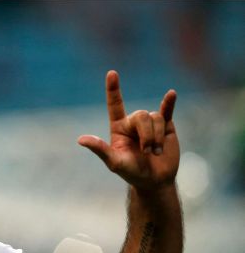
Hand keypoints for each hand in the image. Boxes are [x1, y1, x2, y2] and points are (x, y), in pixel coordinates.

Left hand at [78, 71, 178, 191]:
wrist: (155, 180)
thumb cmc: (132, 172)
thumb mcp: (114, 162)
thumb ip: (100, 149)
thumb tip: (80, 139)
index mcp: (118, 128)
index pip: (115, 105)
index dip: (113, 89)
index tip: (112, 73)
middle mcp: (133, 123)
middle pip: (142, 116)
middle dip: (147, 135)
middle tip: (147, 152)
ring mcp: (150, 123)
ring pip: (156, 119)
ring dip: (157, 138)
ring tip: (155, 152)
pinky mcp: (166, 126)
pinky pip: (168, 111)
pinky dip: (170, 102)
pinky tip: (171, 94)